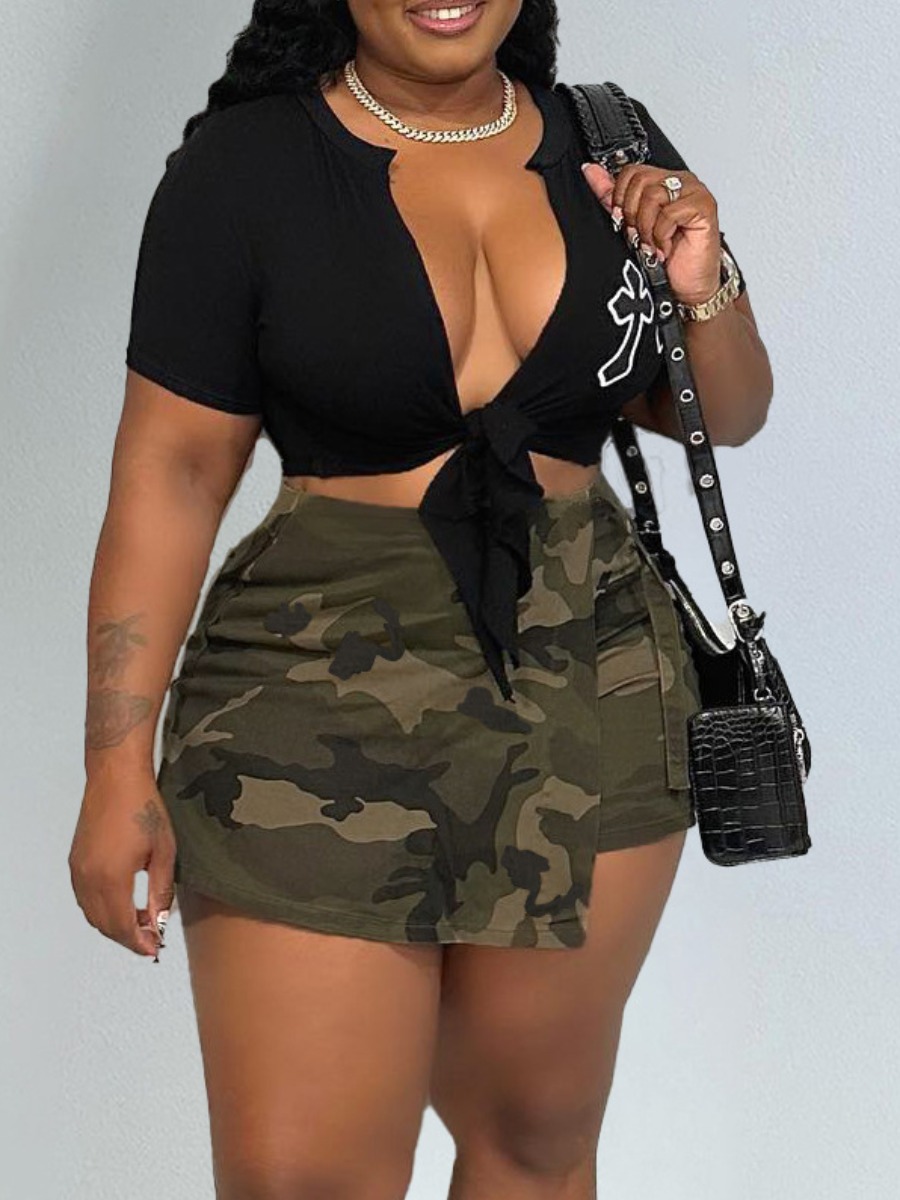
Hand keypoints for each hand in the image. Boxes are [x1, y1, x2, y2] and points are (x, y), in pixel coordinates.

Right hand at [69, 766, 175, 959]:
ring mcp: (78, 870)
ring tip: (142, 920)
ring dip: (114, 924)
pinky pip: (85, 898)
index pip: (121, 927)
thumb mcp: (163, 852)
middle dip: (127, 937)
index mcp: (111, 878)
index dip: (138, 942)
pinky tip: (123, 902)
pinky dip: (102, 909)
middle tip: (152, 937)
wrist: (116, 778)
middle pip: (104, 925)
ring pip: (92, 913)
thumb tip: (159, 921)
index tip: (154, 948)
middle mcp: (88, 878)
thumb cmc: (142, 807)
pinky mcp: (76, 861)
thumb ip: (160, 892)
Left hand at [581, 161, 721, 305]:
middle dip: (632, 215)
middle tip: (639, 236)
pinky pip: (669, 213)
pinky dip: (662, 236)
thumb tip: (590, 171)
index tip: (623, 222)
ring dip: (646, 228)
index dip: (620, 198)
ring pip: (653, 195)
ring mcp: (694, 191)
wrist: (688, 287)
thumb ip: (610, 196)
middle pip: (640, 180)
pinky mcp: (704, 206)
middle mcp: (680, 181)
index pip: (632, 171)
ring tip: (652, 244)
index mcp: (662, 181)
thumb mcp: (630, 224)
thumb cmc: (666, 258)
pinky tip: (666, 248)